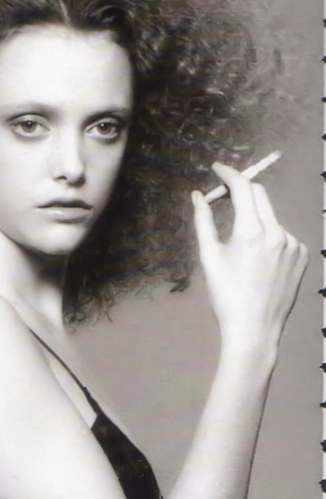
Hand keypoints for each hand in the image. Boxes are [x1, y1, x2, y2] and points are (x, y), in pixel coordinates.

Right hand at [192, 164, 305, 355]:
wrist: (254, 330)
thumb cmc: (226, 297)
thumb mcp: (210, 259)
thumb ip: (204, 223)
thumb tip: (196, 196)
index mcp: (251, 232)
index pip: (243, 188)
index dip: (230, 174)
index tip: (218, 168)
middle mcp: (277, 231)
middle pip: (259, 196)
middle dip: (242, 192)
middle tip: (224, 197)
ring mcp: (293, 243)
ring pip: (271, 219)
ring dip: (255, 222)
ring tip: (243, 253)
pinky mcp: (302, 255)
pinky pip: (283, 237)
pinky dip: (270, 241)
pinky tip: (261, 265)